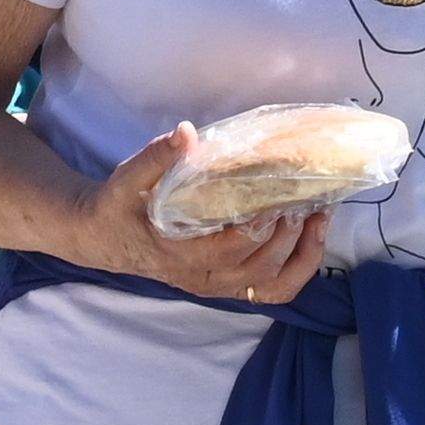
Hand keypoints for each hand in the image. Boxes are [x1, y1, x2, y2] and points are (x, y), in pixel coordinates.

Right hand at [66, 129, 330, 304]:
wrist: (104, 237)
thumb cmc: (118, 206)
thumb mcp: (126, 180)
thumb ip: (155, 159)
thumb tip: (186, 133)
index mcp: (175, 255)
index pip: (223, 253)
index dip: (253, 232)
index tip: (274, 204)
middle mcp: (200, 278)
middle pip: (256, 270)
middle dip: (286, 238)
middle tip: (305, 203)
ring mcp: (216, 285)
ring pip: (270, 286)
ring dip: (302, 255)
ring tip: (320, 218)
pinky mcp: (226, 283)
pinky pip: (271, 290)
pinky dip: (298, 269)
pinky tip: (312, 237)